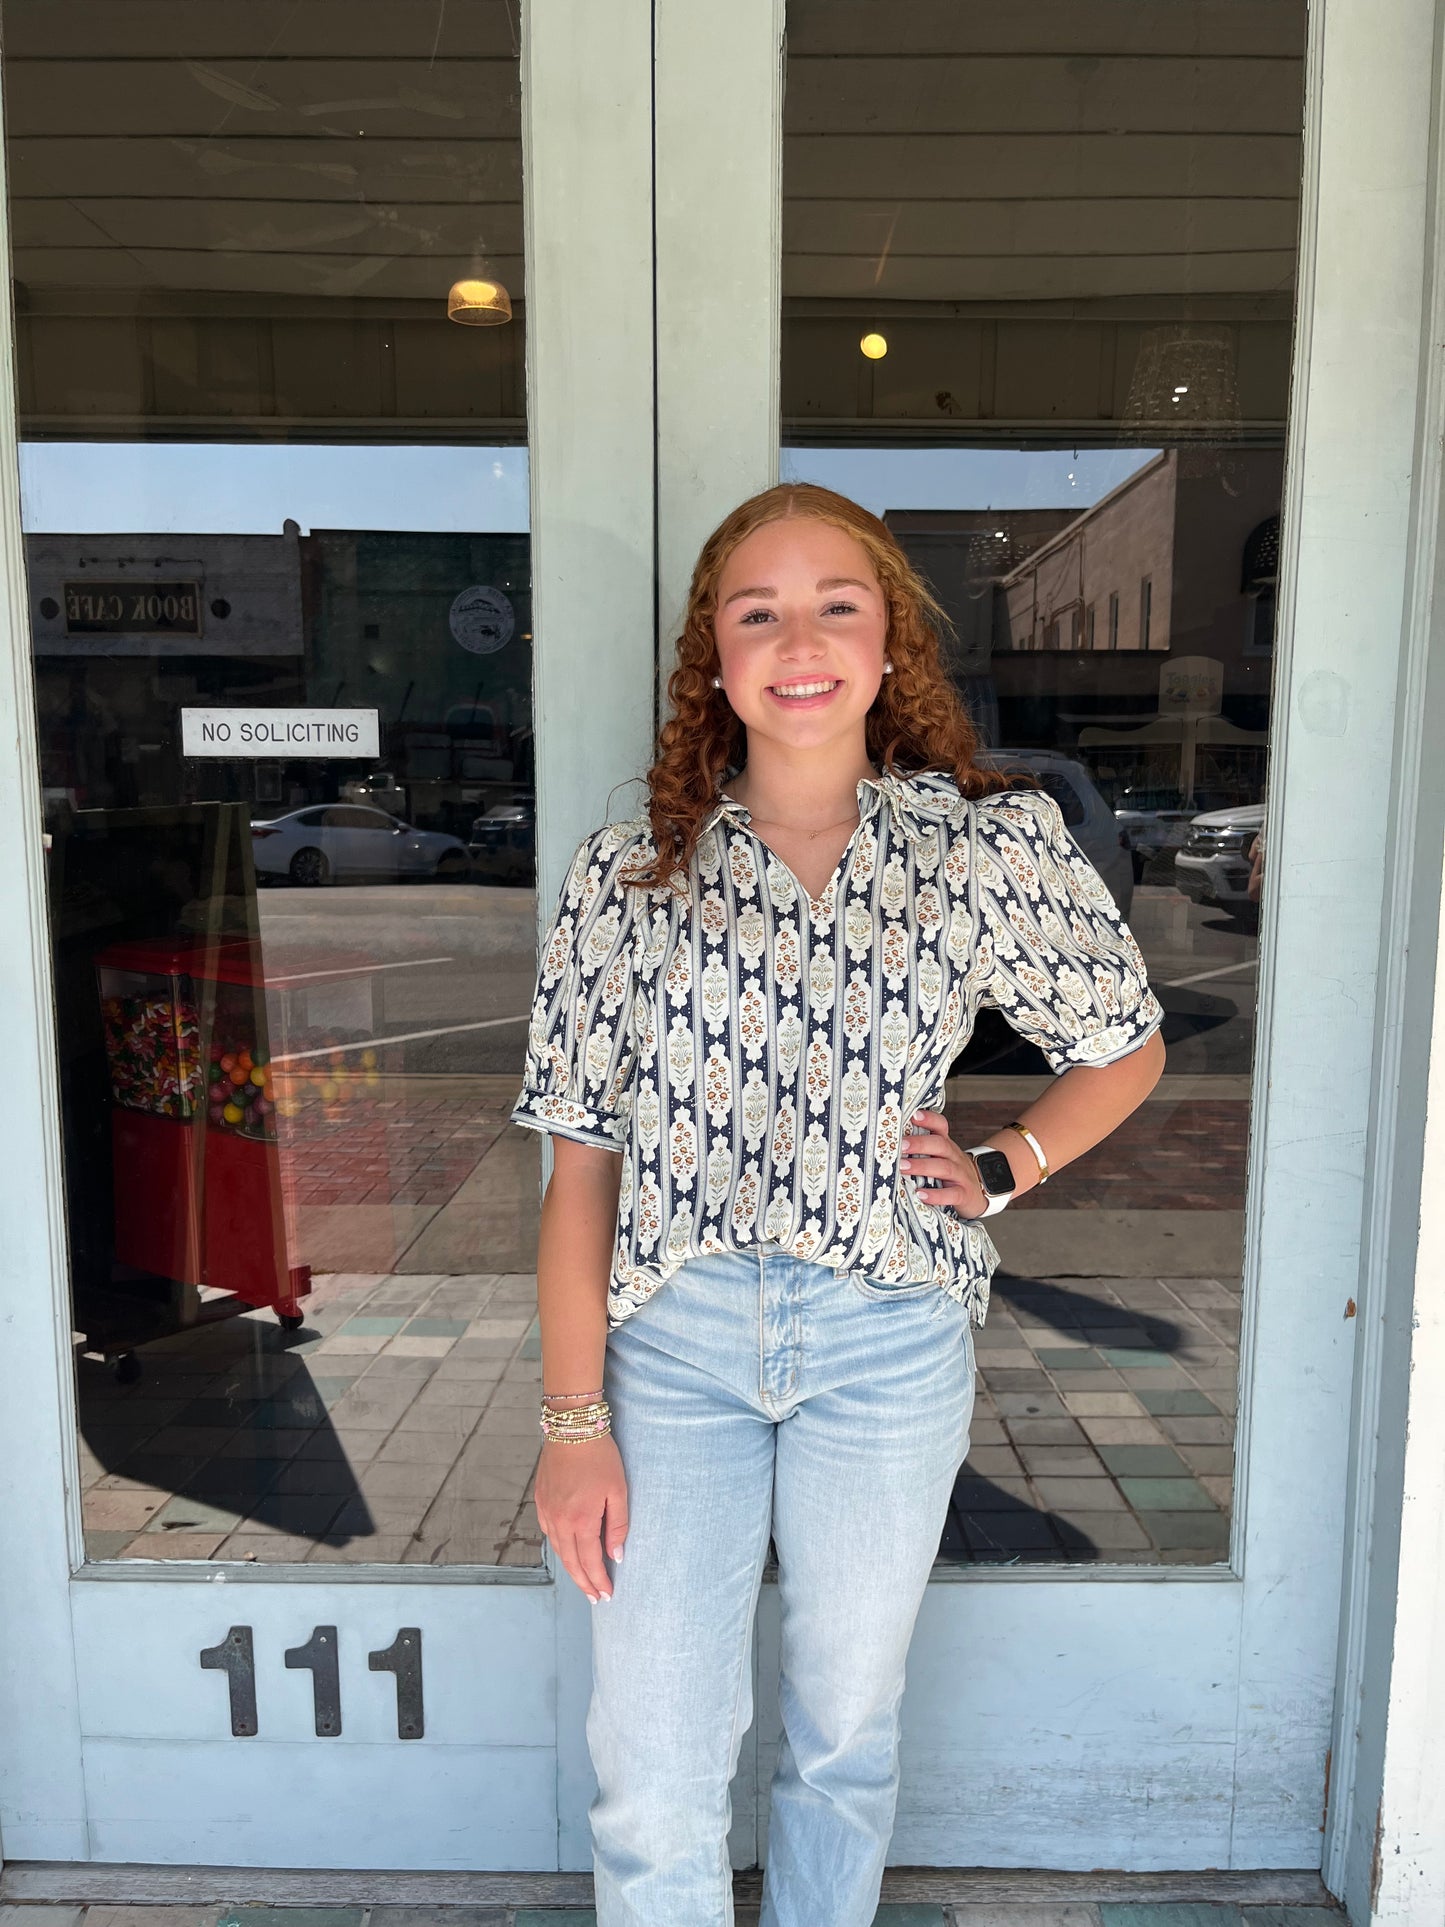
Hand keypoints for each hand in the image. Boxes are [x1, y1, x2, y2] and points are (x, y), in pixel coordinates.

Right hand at [535, 1432, 628, 1603]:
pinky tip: (567, 1550)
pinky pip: (548, 1532)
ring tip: (583, 1580)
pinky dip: (559, 1547)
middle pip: (571, 1562)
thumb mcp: (618, 1490)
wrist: (571, 1427)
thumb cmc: (600, 1456)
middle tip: (595, 1598)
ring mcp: (547, 1511)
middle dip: (584, 1583)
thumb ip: (617, 1526)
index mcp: (581, 1520)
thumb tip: (616, 1556)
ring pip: (558, 1549)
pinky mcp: (541, 1500)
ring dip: (571, 1568)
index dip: (598, 1581)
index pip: (590, 1562)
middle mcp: (559, 1520)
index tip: (606, 1595)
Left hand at [899, 1108, 987, 1217]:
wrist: (980, 1193)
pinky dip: (936, 1195)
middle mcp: (954, 1157)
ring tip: (903, 1167)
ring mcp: (961, 1175)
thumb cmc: (950, 1175)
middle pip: (940, 1144)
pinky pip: (952, 1194)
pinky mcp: (964, 1194)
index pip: (941, 1126)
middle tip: (901, 1145)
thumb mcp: (939, 1158)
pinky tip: (921, 1194)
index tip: (914, 1115)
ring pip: (944, 1167)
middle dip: (920, 1143)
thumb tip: (889, 1144)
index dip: (929, 1119)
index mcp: (946, 1146)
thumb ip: (920, 1151)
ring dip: (922, 1166)